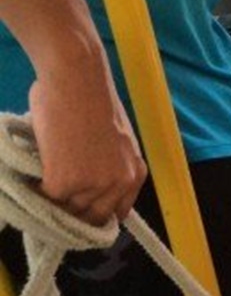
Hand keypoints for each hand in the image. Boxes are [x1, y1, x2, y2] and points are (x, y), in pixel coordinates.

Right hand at [29, 51, 146, 225]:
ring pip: (68, 210)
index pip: (117, 213)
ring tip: (38, 190)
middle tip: (52, 206)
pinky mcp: (64, 182)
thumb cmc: (89, 97)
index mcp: (135, 173)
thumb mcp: (114, 139)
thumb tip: (86, 183)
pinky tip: (30, 180)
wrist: (76, 77)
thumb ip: (108, 164)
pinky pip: (47, 199)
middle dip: (72, 213)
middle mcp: (120, 183)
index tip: (79, 213)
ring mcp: (93, 185)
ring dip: (53, 203)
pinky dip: (36, 192)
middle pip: (92, 217)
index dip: (95, 215)